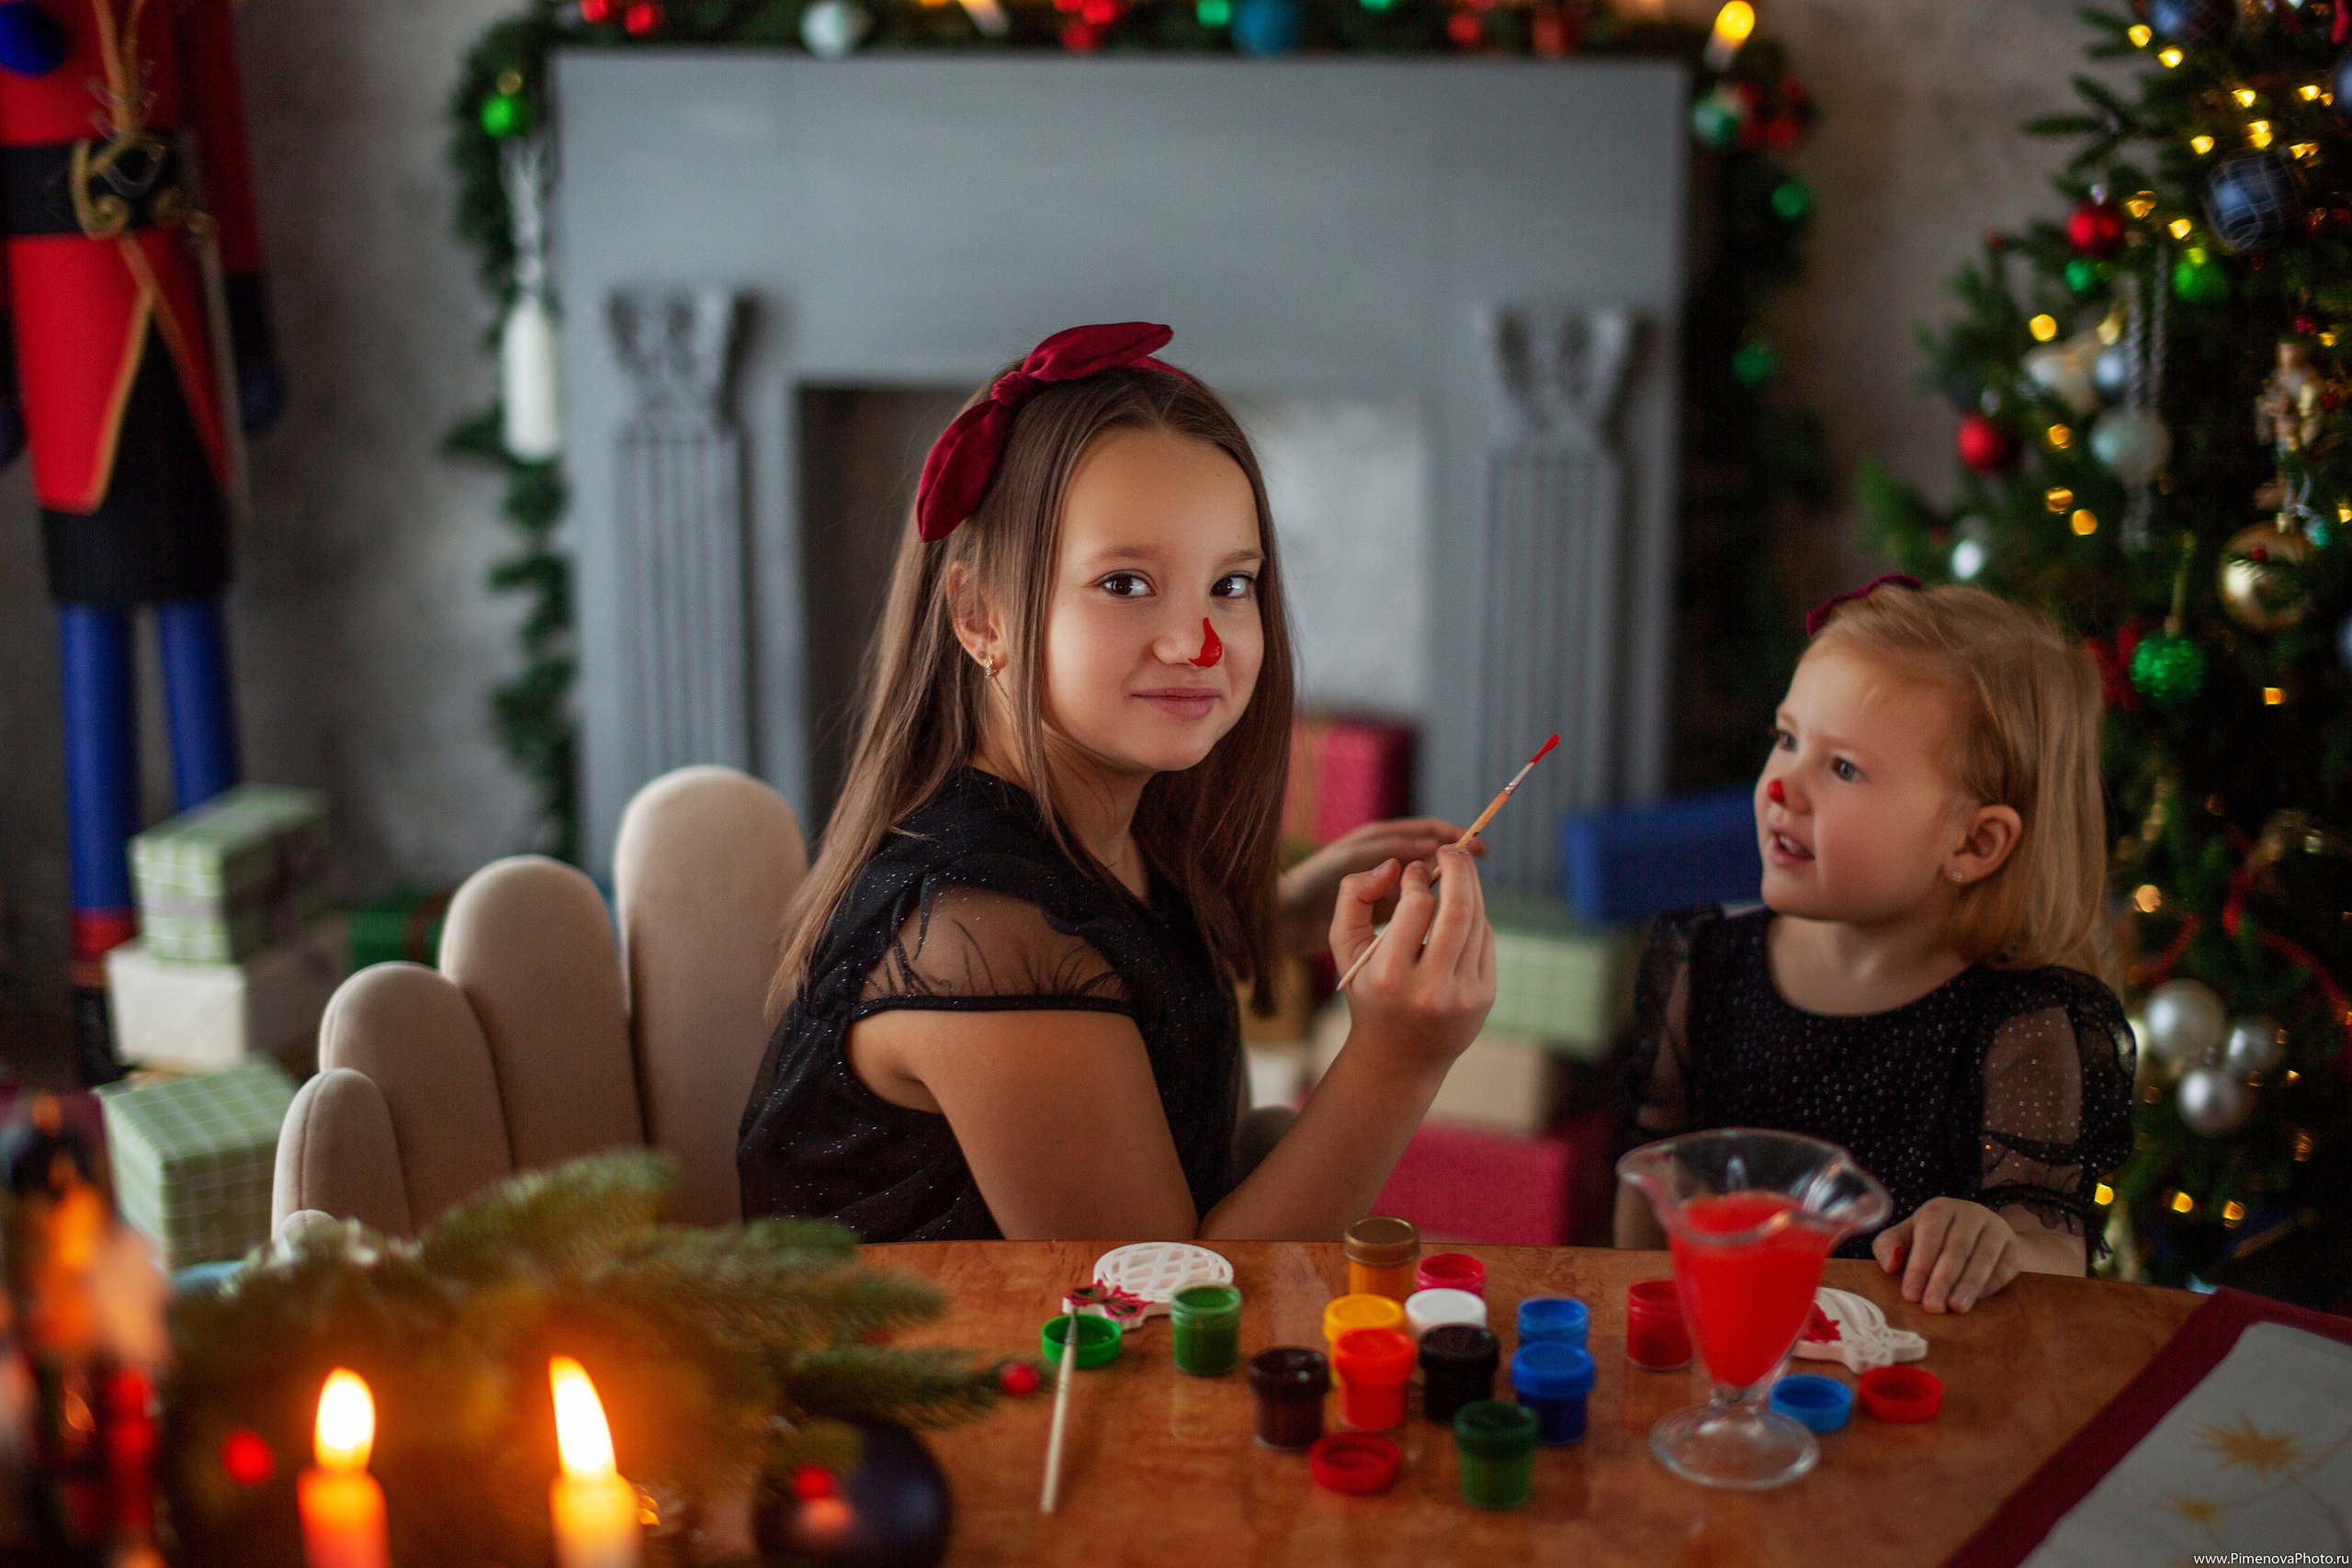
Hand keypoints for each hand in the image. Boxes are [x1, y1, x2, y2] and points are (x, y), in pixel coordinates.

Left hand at [1277, 818, 1484, 957]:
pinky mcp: (1380, 912)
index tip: (1479, 851)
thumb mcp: (1351, 863)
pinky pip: (1413, 909)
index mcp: (1379, 839)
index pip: (1427, 831)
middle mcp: (1384, 860)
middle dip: (1455, 866)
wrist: (1286, 918)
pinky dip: (1428, 912)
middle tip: (1476, 881)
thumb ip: (1387, 853)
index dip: (1455, 837)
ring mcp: (1384, 887)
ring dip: (1444, 891)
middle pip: (1431, 857)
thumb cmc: (1312, 885)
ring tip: (1464, 906)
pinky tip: (1442, 926)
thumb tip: (1431, 850)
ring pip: (1424, 885)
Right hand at [1328, 847, 1493, 1079]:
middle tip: (1451, 850)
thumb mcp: (1344, 949)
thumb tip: (1392, 864)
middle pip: (1458, 909)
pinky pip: (1485, 941)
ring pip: (1477, 922)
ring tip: (1459, 870)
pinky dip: (1476, 917)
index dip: (1418, 877)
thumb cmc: (1369, 994)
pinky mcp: (1484, 998)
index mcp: (1391, 975)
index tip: (1413, 870)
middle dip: (1459, 869)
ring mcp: (1463, 996)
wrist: (1398, 1059)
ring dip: (1471, 888)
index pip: (1417, 906)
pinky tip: (1462, 909)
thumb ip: (1353, 898)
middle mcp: (1430, 988)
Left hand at [1872, 1198, 2022, 1313]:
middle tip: (1933, 1306)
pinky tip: (1978, 1300)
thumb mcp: (1907, 1238)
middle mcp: (1969, 1213)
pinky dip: (1991, 1284)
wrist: (1979, 1239)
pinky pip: (2005, 1266)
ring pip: (1983, 1257)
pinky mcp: (2014, 1246)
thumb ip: (1889, 1246)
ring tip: (1957, 1308)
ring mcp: (1996, 1228)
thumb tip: (1889, 1265)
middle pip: (1956, 1248)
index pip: (1928, 1237)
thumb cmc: (1933, 1242)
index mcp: (1939, 1209)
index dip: (1919, 1267)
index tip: (1910, 1295)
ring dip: (1969, 1285)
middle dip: (1943, 1280)